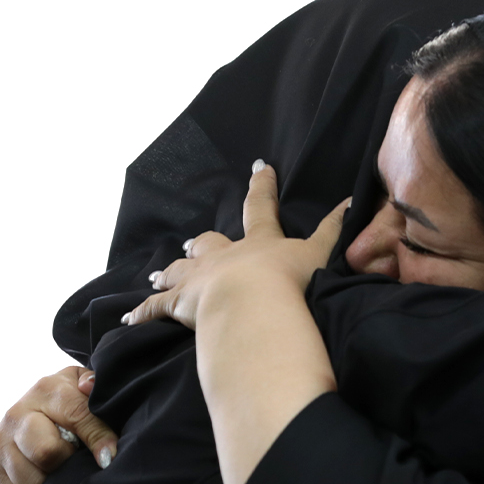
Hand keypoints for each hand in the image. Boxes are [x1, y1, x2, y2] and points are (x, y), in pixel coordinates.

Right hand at [0, 366, 118, 483]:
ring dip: (54, 483)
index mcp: (46, 390)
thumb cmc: (74, 400)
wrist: (41, 407)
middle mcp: (16, 414)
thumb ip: (95, 389)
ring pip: (31, 479)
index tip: (109, 458)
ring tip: (66, 472)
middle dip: (69, 463)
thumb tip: (87, 388)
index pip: (75, 417)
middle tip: (78, 460)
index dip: (98, 440)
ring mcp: (1, 442)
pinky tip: (50, 482)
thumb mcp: (88, 389)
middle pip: (45, 452)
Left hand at [123, 162, 348, 328]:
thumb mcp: (319, 254)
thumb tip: (353, 200)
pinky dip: (143, 310)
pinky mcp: (180, 305)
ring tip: (158, 272)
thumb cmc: (289, 283)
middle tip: (192, 243)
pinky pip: (156, 308)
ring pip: (178, 270)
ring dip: (170, 270)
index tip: (260, 167)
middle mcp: (225, 257)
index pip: (260, 208)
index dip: (262, 187)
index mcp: (258, 244)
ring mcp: (199, 279)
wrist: (252, 307)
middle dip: (202, 243)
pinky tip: (130, 315)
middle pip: (209, 243)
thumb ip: (334, 230)